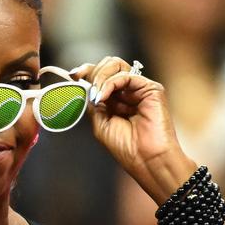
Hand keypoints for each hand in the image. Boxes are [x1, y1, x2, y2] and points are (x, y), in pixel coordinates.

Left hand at [70, 56, 196, 203]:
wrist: (145, 159)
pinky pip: (126, 75)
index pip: (101, 75)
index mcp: (116, 100)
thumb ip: (93, 102)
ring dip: (101, 77)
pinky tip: (103, 97)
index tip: (74, 74)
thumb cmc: (126, 147)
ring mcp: (139, 89)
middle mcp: (127, 92)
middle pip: (108, 66)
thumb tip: (85, 83)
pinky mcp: (151, 88)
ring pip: (116, 65)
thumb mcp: (100, 123)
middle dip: (93, 74)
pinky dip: (110, 83)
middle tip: (90, 92)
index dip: (87, 71)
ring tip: (97, 96)